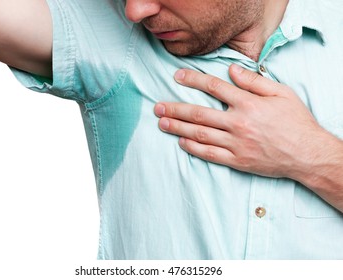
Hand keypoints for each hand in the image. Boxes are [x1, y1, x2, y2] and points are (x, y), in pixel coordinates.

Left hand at [154, 64, 327, 179]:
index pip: (214, 87)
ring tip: (161, 122)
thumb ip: (254, 81)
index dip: (193, 80)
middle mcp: (238, 123)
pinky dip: (193, 148)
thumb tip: (231, 70)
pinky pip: (209, 154)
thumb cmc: (296, 122)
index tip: (177, 77)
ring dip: (178, 127)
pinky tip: (180, 142)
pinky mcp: (237, 160)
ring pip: (199, 133)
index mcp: (248, 103)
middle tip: (157, 106)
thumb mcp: (282, 93)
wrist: (307, 154)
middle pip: (199, 113)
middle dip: (175, 108)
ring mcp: (236, 143)